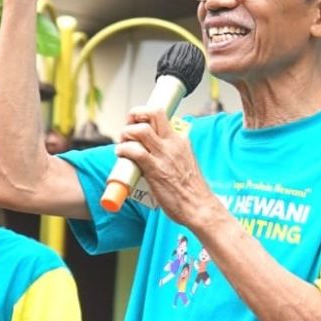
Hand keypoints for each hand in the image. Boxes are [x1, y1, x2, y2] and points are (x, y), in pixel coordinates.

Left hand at [114, 107, 216, 227]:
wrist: (199, 207)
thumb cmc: (192, 191)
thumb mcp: (186, 162)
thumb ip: (171, 154)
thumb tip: (151, 154)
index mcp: (181, 141)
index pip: (162, 116)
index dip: (145, 115)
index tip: (137, 121)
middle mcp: (173, 143)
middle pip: (154, 113)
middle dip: (136, 113)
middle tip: (128, 125)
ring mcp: (164, 155)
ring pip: (141, 130)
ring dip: (127, 132)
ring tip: (123, 142)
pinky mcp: (156, 169)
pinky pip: (135, 152)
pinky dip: (124, 150)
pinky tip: (121, 155)